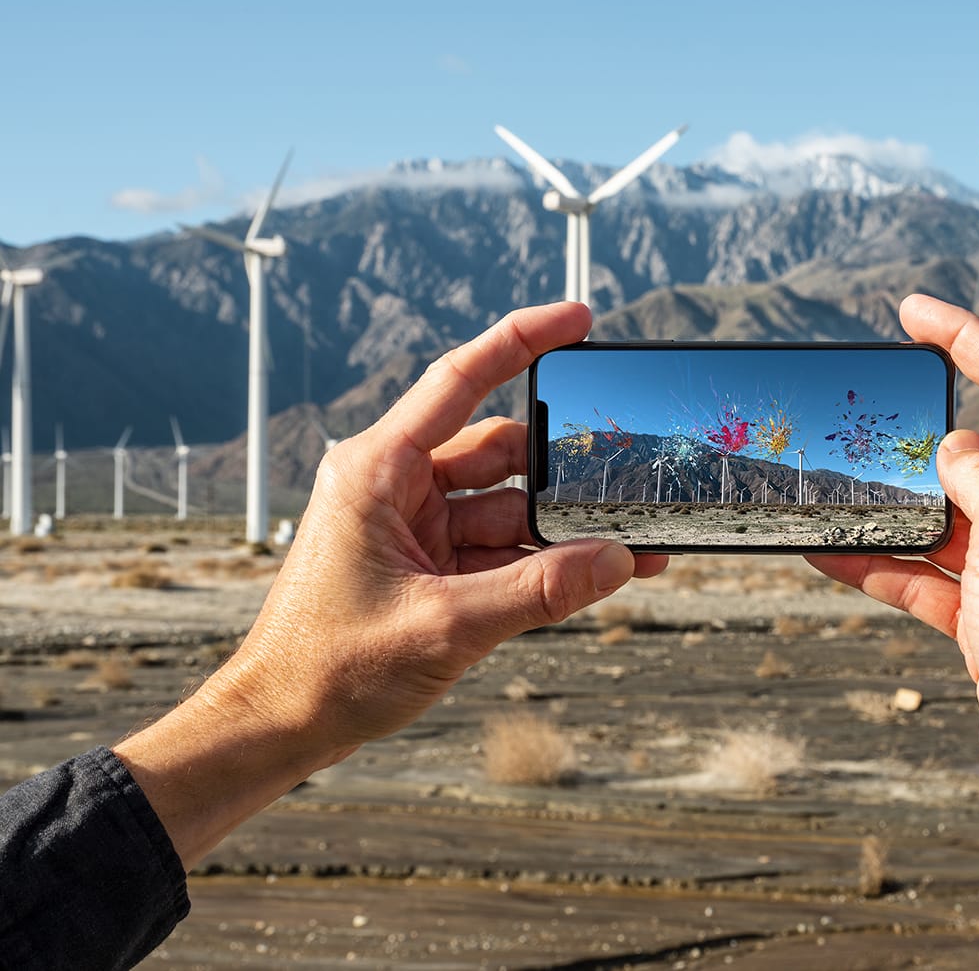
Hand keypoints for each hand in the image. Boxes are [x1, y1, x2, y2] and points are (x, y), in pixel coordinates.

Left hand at [117, 302, 666, 866]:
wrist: (278, 727)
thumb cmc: (329, 669)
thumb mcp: (445, 627)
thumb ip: (539, 591)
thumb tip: (619, 560)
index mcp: (378, 469)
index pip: (460, 381)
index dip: (522, 340)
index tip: (581, 319)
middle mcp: (397, 485)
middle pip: (501, 453)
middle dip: (563, 470)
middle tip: (626, 473)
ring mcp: (414, 526)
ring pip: (509, 507)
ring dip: (563, 528)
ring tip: (631, 542)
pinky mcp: (429, 566)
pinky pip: (501, 550)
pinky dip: (545, 562)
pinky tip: (599, 572)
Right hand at [809, 294, 978, 961]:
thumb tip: (954, 445)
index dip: (968, 338)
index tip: (915, 311)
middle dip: (922, 434)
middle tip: (870, 410)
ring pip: (951, 515)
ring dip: (895, 507)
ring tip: (838, 487)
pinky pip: (935, 572)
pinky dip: (889, 563)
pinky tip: (834, 554)